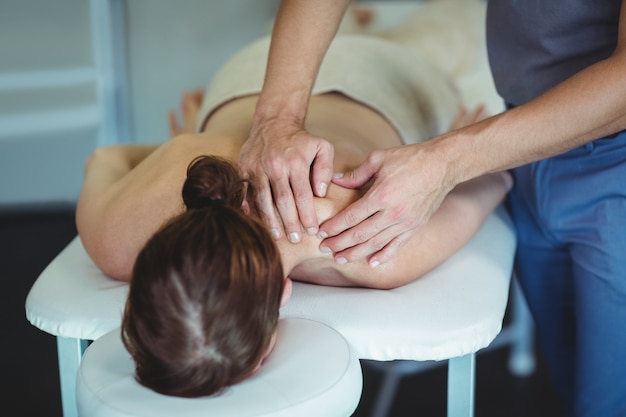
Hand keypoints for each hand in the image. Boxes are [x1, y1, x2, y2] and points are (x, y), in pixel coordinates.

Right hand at [238, 117, 333, 241]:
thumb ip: (325, 169)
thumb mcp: (322, 147)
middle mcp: (275, 165)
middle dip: (290, 222)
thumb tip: (321, 193)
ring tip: (278, 236)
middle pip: (282, 201)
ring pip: (263, 199)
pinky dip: (248, 208)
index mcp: (295, 162)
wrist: (273, 122)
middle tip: (296, 239)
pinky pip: (245, 192)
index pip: (303, 194)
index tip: (313, 230)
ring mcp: (257, 167)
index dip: (307, 215)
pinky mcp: (243, 168)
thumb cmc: (302, 140)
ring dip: (270, 220)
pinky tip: (254, 221)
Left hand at [318, 142, 454, 265]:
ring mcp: (405, 223)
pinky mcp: (415, 227)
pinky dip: (383, 256)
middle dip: (339, 243)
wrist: (442, 165)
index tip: (321, 232)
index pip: (351, 217)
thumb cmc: (410, 159)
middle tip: (324, 248)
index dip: (334, 226)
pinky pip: (396, 246)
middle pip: (360, 235)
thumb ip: (356, 174)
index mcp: (381, 195)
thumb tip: (336, 180)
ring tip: (340, 258)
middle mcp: (393, 213)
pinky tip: (371, 262)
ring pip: (375, 244)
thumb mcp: (379, 159)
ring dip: (356, 253)